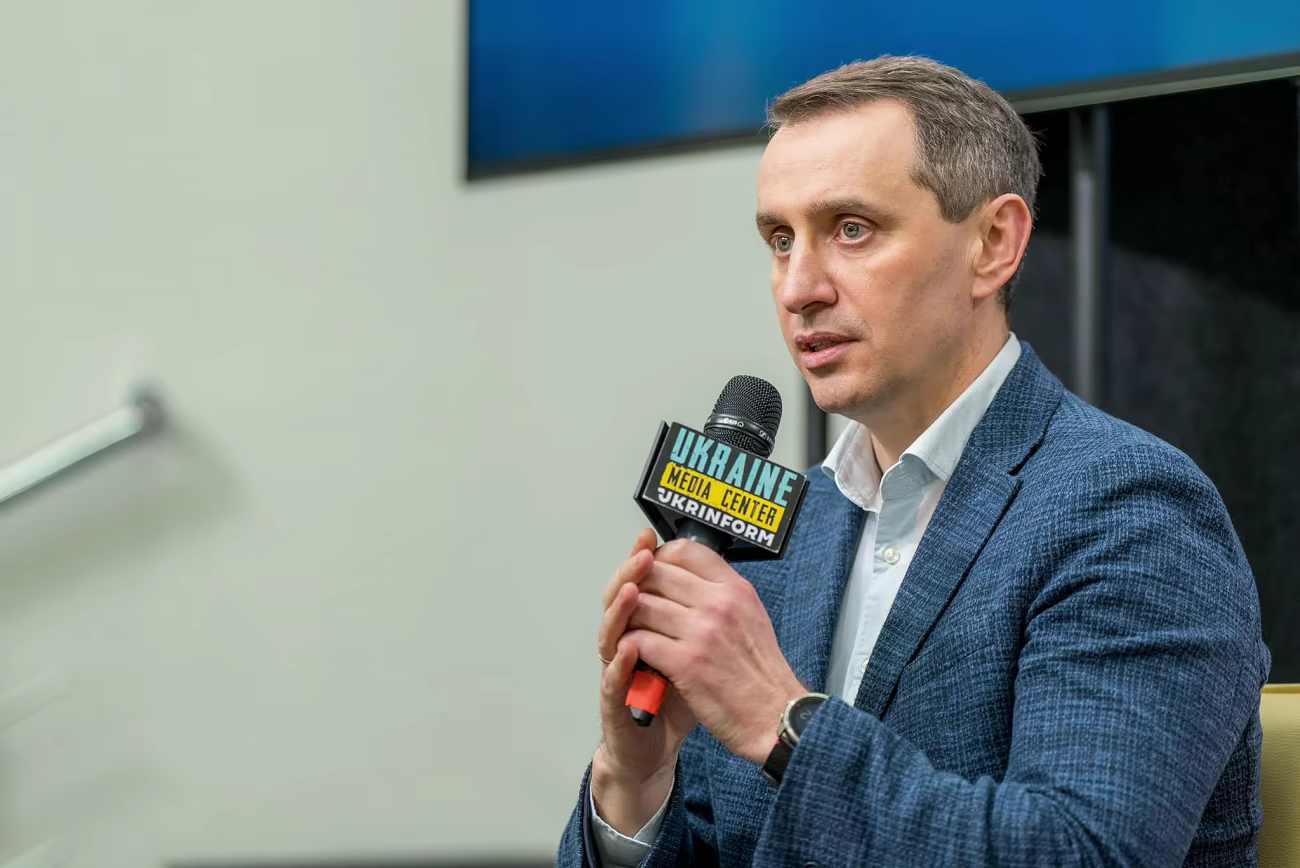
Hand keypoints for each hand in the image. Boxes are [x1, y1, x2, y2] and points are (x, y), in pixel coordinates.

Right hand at [592, 529, 697, 835]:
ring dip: (620, 609)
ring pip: (610, 633)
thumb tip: (715, 581)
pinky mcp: (616, 705)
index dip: (642, 559)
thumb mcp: (694, 653)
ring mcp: (616, 673)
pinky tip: (628, 646)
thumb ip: (696, 620)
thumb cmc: (676, 699)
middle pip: (619, 600)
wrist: (656, 747)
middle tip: (643, 551)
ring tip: (633, 589)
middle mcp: (624, 644)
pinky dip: (620, 663)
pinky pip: (613, 680)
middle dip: (632, 573)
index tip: (652, 537)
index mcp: (644, 628)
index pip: (638, 584)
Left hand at [624, 539, 806, 764]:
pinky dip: (630, 646)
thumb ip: (722, 595)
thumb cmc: (762, 675)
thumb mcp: (752, 616)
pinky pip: (639, 640)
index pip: (686, 550)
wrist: (775, 716)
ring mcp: (701, 631)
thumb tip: (689, 580)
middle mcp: (718, 603)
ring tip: (631, 630)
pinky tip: (634, 654)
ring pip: (641, 605)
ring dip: (629, 619)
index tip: (652, 571)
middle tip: (633, 605)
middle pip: (656, 573)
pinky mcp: (685, 663)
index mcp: (735, 589)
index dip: (660, 558)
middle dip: (637, 588)